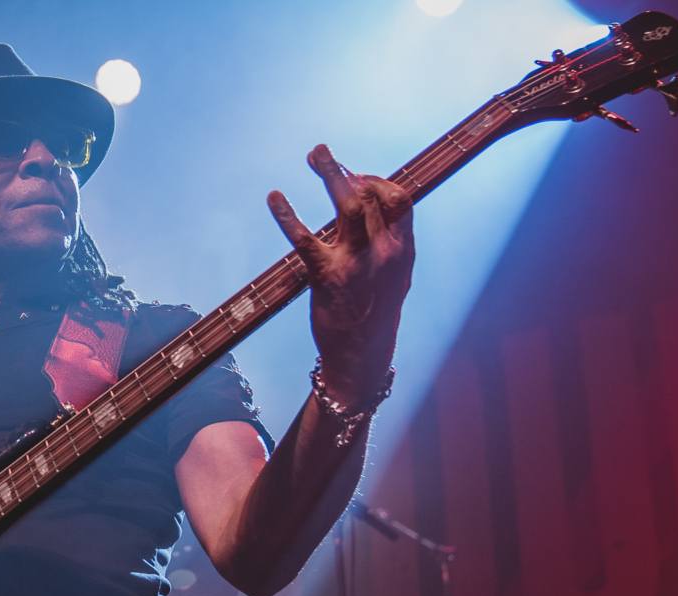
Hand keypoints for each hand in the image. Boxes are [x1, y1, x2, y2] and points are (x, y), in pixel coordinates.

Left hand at [268, 144, 413, 409]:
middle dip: (345, 170)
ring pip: (347, 205)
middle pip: (372, 195)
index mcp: (402, 251)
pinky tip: (274, 197)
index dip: (376, 181)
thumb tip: (370, 204)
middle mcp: (384, 253)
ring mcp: (357, 263)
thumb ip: (388, 242)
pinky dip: (287, 214)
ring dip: (330, 174)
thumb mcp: (393, 277)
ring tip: (315, 155)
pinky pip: (305, 238)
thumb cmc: (374, 313)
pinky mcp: (327, 277)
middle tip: (321, 153)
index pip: (400, 199)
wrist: (360, 358)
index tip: (355, 177)